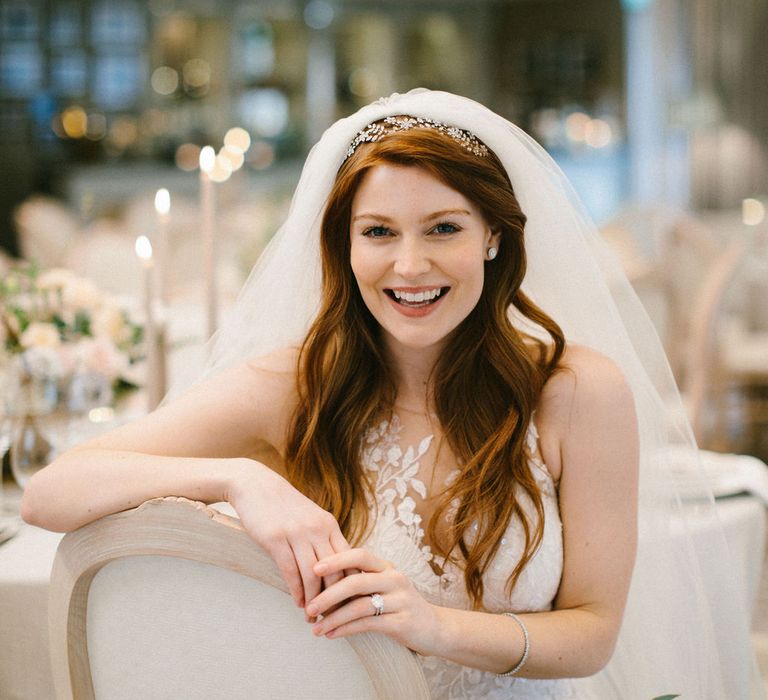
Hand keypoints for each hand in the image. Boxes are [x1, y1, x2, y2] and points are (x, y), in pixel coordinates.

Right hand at [227, 461, 348, 610]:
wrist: (255, 485)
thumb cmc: (284, 505)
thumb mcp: (311, 517)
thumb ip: (324, 538)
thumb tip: (337, 568)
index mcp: (329, 524)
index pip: (349, 560)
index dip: (352, 585)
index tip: (351, 603)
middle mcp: (317, 529)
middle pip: (334, 571)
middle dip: (335, 598)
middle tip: (334, 617)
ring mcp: (297, 533)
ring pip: (313, 576)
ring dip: (314, 601)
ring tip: (313, 616)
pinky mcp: (275, 539)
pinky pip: (290, 572)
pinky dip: (296, 592)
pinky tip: (297, 603)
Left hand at [305, 548, 440, 655]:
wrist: (434, 628)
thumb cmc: (400, 606)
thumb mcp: (383, 587)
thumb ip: (360, 581)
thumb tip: (321, 582)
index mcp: (387, 567)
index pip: (360, 555)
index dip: (336, 559)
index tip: (313, 568)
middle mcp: (395, 579)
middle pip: (356, 581)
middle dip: (328, 594)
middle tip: (308, 607)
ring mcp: (400, 600)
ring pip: (359, 606)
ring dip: (333, 618)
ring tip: (315, 628)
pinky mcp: (402, 622)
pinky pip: (367, 624)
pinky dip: (346, 629)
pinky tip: (331, 634)